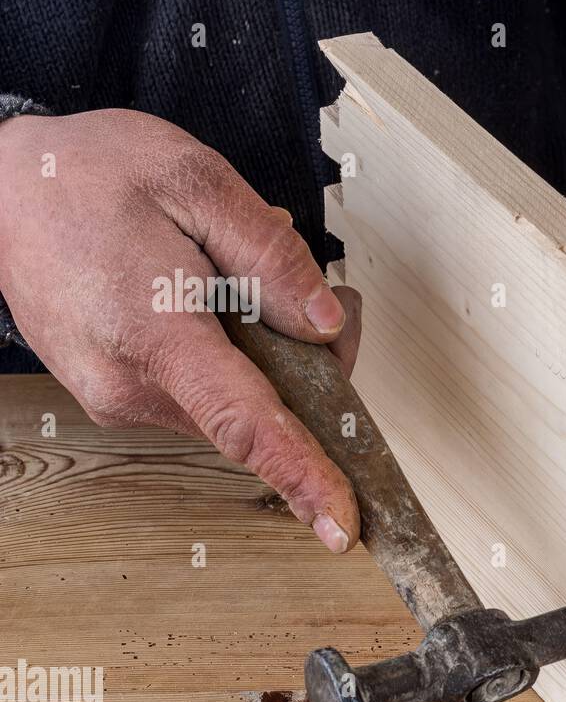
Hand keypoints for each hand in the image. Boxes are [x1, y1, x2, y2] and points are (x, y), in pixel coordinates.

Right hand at [0, 108, 361, 549]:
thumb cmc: (86, 174)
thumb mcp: (195, 181)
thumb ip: (269, 256)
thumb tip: (324, 326)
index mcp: (152, 334)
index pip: (244, 424)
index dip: (303, 476)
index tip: (342, 526)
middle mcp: (131, 386)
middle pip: (262, 411)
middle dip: (315, 368)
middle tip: (328, 301)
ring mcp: (119, 398)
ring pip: (239, 403)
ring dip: (272, 357)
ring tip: (249, 278)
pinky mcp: (119, 395)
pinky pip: (206, 392)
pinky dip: (235, 357)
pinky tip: (218, 297)